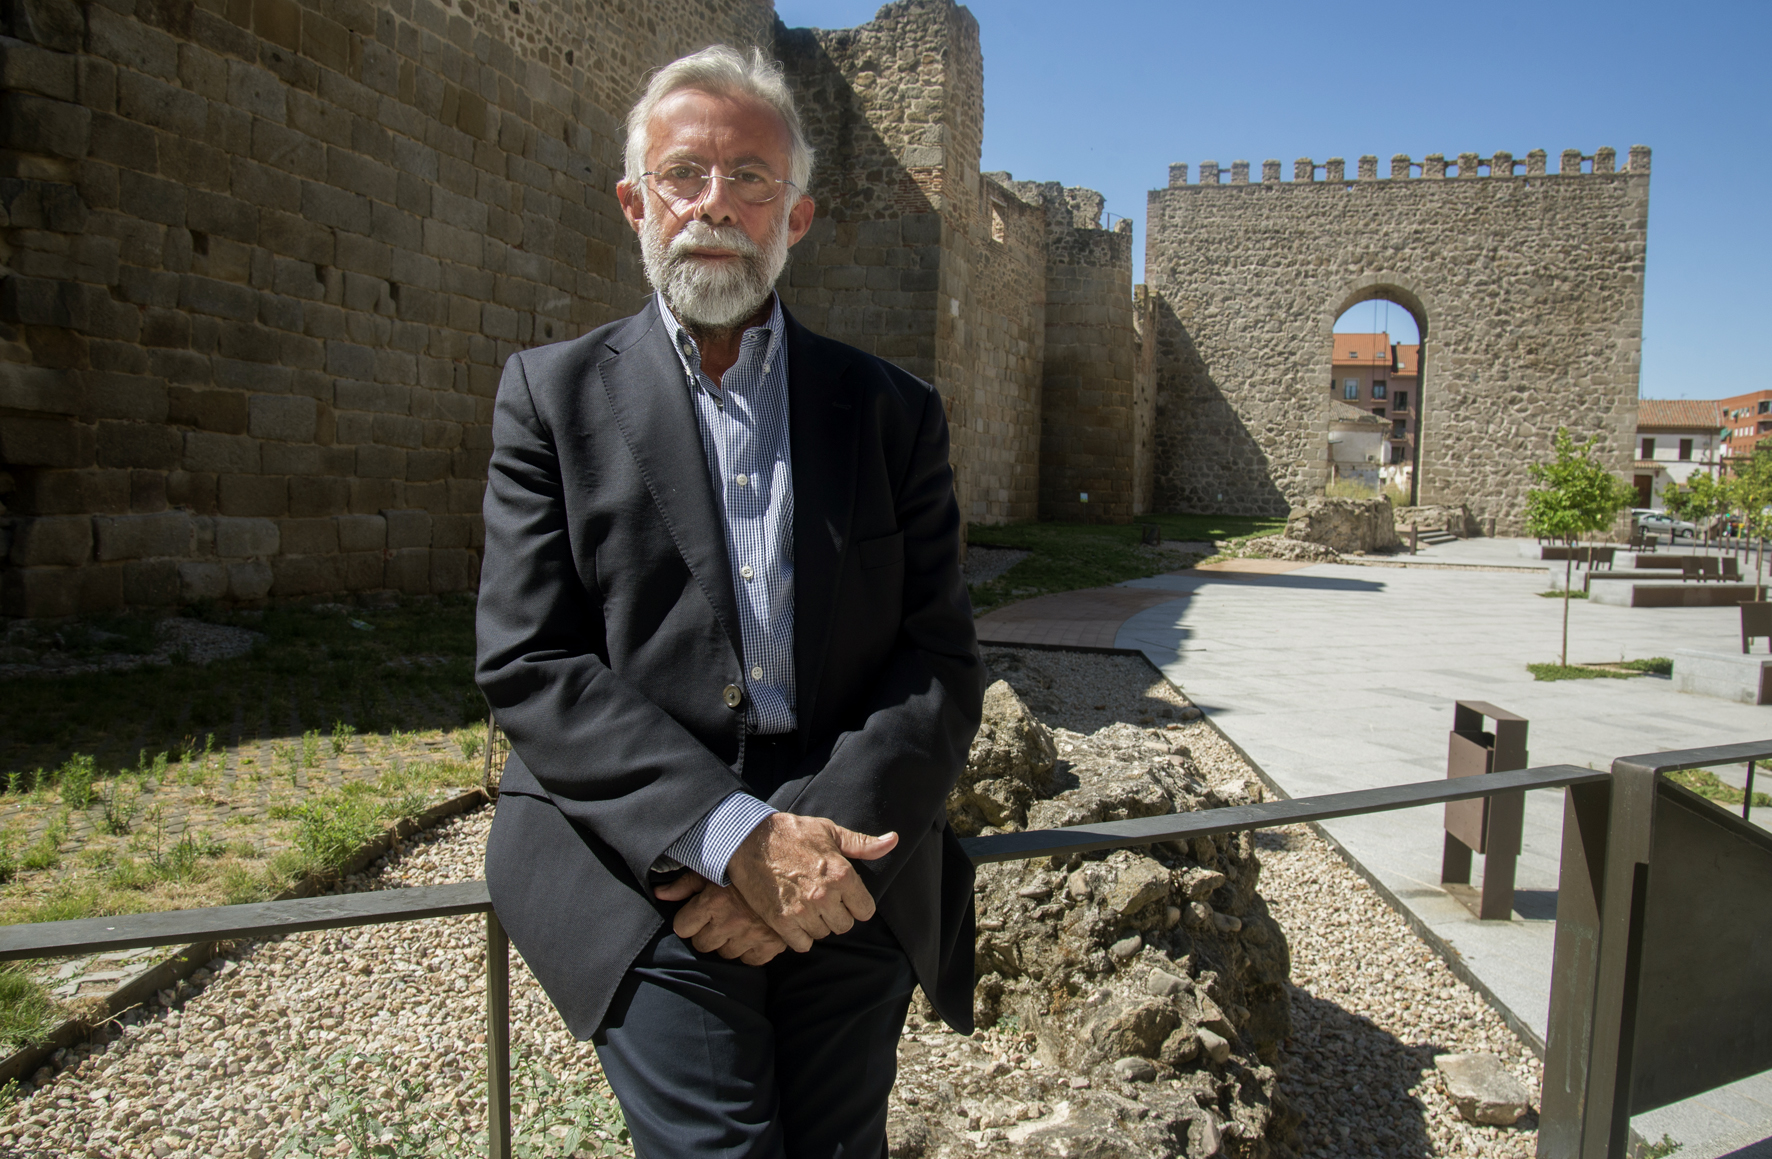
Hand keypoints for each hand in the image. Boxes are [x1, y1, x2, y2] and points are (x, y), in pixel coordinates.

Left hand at [654, 872, 788, 964]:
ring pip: (725, 954)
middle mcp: (730, 920)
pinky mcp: (771, 944)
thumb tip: (658, 894)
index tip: (697, 914)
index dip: (688, 921)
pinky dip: (750, 951)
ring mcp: (751, 935)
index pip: (682, 927)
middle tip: (718, 920)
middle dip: (706, 933)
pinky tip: (752, 935)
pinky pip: (750, 960)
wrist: (790, 868)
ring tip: (736, 925)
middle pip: (702, 944)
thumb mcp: (713, 869)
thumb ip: (684, 884)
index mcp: (713, 900)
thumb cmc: (746, 868)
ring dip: (728, 942)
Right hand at [726, 813, 898, 951]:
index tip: (843, 897)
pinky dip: (799, 935)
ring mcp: (803, 911)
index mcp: (842, 874)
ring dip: (817, 924)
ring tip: (805, 905)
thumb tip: (892, 841)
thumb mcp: (829, 832)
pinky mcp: (782, 921)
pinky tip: (793, 917)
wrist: (747, 840)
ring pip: (823, 934)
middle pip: (845, 925)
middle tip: (821, 899)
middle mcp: (825, 896)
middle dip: (836, 914)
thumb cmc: (791, 833)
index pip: (865, 911)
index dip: (855, 904)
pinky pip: (802, 944)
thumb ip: (862, 844)